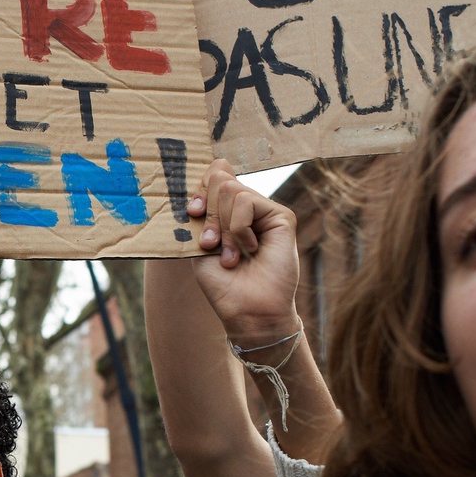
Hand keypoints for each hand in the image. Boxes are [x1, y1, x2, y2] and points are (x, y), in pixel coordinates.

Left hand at [187, 160, 301, 345]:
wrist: (246, 310)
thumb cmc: (223, 283)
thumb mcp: (201, 240)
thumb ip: (206, 207)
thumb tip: (216, 166)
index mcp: (229, 210)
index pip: (214, 174)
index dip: (200, 190)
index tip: (194, 214)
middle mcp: (248, 207)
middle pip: (219, 179)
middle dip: (209, 215)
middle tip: (212, 245)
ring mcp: (265, 210)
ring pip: (231, 189)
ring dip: (223, 227)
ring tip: (231, 255)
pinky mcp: (282, 216)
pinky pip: (247, 202)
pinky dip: (239, 229)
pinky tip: (251, 250)